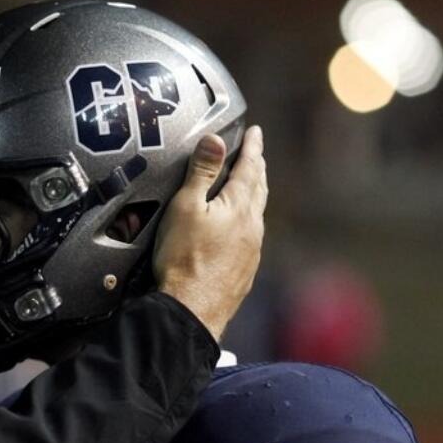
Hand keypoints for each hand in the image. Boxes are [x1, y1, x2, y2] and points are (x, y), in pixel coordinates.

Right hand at [154, 125, 266, 341]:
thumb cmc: (184, 257)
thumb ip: (202, 172)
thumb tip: (216, 139)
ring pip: (257, 214)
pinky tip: (240, 228)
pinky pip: (252, 237)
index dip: (252, 148)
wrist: (192, 309)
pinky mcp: (244, 271)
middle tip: (256, 155)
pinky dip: (248, 222)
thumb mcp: (186, 207)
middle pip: (258, 190)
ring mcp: (252, 251)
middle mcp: (252, 226)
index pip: (249, 168)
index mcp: (239, 206)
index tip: (256, 133)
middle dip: (257, 169)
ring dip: (255, 195)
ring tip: (251, 187)